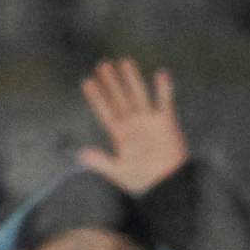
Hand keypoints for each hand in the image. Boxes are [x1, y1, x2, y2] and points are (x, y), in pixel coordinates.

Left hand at [77, 59, 187, 193]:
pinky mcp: (166, 123)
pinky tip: (160, 74)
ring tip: (125, 62)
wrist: (168, 187)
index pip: (105, 112)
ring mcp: (149, 122)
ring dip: (132, 80)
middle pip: (120, 99)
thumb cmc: (144, 182)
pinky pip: (165, 103)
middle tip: (102, 65)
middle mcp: (133, 124)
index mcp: (120, 134)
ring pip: (139, 96)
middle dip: (112, 83)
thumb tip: (81, 155)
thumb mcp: (119, 173)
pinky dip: (163, 90)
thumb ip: (102, 163)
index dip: (96, 98)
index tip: (87, 82)